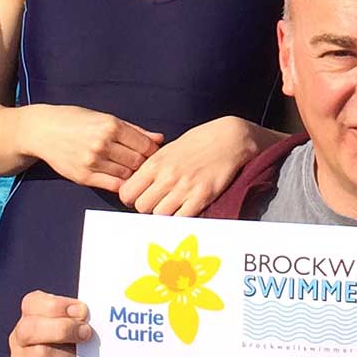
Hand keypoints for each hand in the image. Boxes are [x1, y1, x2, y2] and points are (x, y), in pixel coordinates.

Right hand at [10, 291, 90, 356]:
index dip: (58, 305)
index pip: (32, 302)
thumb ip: (77, 323)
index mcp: (30, 318)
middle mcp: (19, 338)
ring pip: (40, 353)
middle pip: (31, 327)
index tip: (83, 311)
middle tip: (86, 334)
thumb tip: (87, 315)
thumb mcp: (73, 337)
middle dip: (63, 329)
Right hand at [26, 104, 160, 192]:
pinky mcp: (84, 177)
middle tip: (144, 163)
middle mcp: (103, 144)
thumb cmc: (75, 120)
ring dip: (132, 174)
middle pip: (138, 161)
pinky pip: (113, 185)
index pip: (145, 145)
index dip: (152, 151)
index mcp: (111, 126)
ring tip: (130, 169)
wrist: (43, 131)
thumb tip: (159, 139)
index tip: (152, 153)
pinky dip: (122, 184)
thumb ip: (134, 130)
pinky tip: (121, 178)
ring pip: (127, 174)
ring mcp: (93, 162)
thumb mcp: (105, 118)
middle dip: (144, 163)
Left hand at [118, 115, 255, 216]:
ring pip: (159, 215)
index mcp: (155, 163)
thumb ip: (152, 168)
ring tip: (173, 206)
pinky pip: (181, 218)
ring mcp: (184, 188)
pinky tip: (185, 210)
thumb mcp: (168, 149)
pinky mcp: (201, 197)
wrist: (228, 139)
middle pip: (141, 207)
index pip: (127, 192)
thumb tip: (137, 185)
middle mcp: (167, 176)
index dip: (131, 198)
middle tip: (157, 202)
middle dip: (147, 207)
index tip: (138, 197)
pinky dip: (180, 218)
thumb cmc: (199, 142)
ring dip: (164, 214)